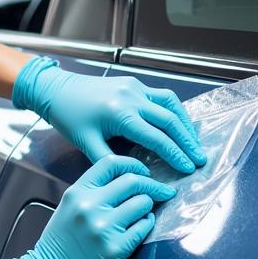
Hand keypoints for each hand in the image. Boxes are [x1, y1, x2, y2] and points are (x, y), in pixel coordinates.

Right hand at [0, 155, 176, 258]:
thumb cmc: (59, 245)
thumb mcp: (68, 207)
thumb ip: (92, 192)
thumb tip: (127, 182)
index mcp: (77, 192)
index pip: (111, 163)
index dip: (133, 164)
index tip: (144, 171)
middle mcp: (90, 206)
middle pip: (133, 181)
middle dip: (153, 185)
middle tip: (162, 191)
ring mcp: (103, 227)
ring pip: (143, 203)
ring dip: (148, 207)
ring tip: (143, 214)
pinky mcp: (116, 248)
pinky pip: (144, 227)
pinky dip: (147, 224)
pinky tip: (140, 226)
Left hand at [12, 54, 206, 173]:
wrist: (57, 90)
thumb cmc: (69, 118)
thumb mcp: (86, 144)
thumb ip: (111, 161)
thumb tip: (136, 175)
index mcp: (120, 114)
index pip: (156, 138)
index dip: (175, 154)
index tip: (188, 168)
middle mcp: (132, 97)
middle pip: (170, 120)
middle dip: (187, 141)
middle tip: (200, 159)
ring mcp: (135, 87)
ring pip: (170, 104)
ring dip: (185, 123)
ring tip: (193, 142)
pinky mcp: (134, 83)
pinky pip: (161, 96)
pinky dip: (173, 110)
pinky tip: (178, 123)